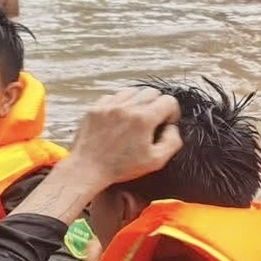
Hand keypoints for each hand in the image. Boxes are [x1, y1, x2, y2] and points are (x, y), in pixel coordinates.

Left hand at [66, 87, 183, 187]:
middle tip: (152, 121)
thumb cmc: (121, 167)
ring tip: (135, 118)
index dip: (172, 113)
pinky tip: (120, 118)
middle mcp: (126, 108)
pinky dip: (120, 103)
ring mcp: (109, 106)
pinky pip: (114, 96)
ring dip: (139, 102)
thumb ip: (172, 141)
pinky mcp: (96, 108)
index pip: (169, 101)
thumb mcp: (156, 161)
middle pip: (152, 92)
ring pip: (133, 91)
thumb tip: (173, 127)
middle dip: (157, 105)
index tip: (166, 124)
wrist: (87, 168)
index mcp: (143, 119)